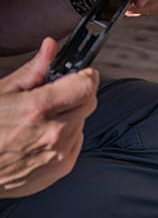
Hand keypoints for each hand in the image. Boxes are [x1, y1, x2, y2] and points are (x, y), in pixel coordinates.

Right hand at [0, 38, 98, 197]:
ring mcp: (60, 154)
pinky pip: (76, 143)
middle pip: (88, 104)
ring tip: (41, 117)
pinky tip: (43, 134)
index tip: (84, 72)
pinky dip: (67, 135)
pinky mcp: (62, 168)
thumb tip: (50, 48)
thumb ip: (33, 70)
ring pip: (82, 123)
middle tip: (59, 91)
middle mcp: (54, 133)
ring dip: (70, 115)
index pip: (85, 86)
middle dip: (78, 93)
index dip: (86, 75)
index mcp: (38, 109)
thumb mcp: (0, 91)